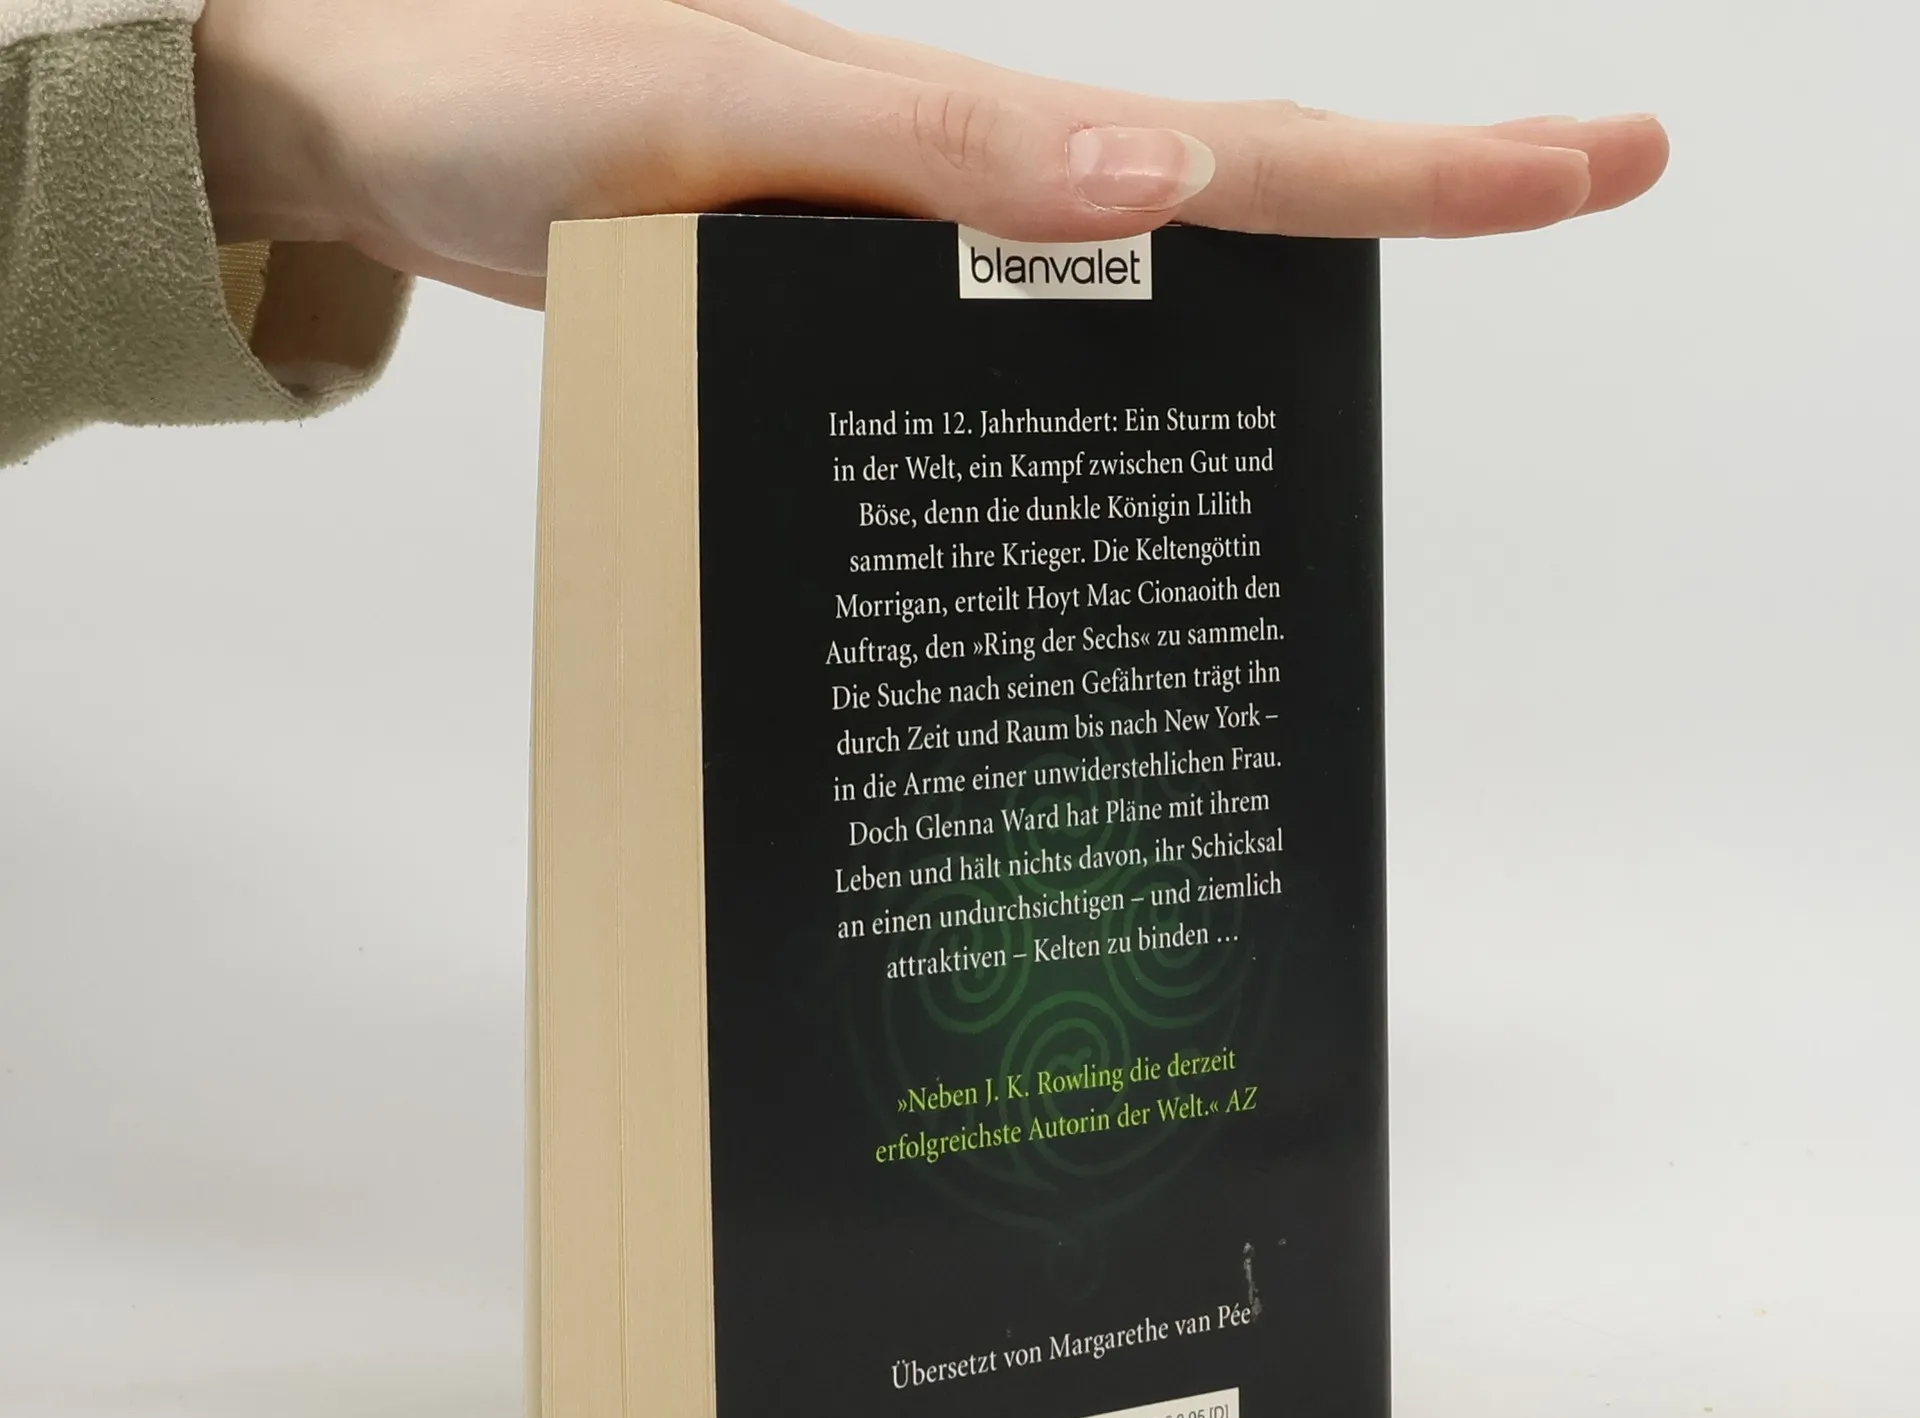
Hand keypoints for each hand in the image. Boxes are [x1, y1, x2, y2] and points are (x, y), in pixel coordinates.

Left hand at [194, 0, 1669, 307]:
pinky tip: (1121, 434)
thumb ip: (939, 153)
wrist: (385, 133)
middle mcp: (966, 190)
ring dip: (1276, 305)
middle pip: (1230, 208)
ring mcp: (916, 251)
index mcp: (965, 135)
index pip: (1236, 156)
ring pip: (1132, 290)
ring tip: (1423, 310)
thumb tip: (1162, 183)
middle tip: (1578, 191)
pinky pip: (1010, 342)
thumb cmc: (514, 97)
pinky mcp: (849, 303)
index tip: (1597, 159)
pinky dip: (1100, 377)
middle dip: (1409, 205)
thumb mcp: (723, 110)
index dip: (1421, 167)